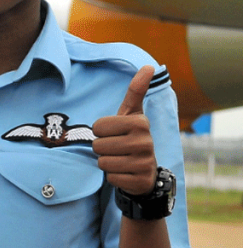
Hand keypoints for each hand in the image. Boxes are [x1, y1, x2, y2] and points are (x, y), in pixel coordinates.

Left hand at [92, 66, 156, 195]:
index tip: (113, 133)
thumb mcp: (132, 114)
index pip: (97, 127)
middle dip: (102, 148)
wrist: (145, 171)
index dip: (100, 132)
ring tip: (120, 159)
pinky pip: (111, 178)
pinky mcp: (140, 181)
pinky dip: (114, 176)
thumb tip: (149, 66)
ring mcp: (144, 162)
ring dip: (107, 162)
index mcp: (140, 122)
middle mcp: (145, 142)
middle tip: (116, 148)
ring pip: (103, 162)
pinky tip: (125, 172)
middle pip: (98, 145)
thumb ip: (136, 91)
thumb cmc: (131, 137)